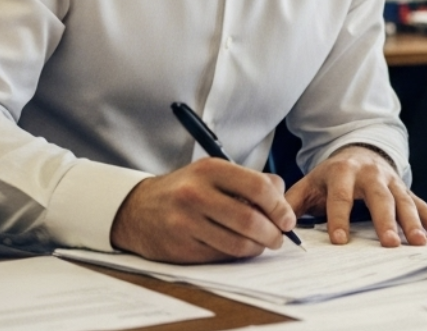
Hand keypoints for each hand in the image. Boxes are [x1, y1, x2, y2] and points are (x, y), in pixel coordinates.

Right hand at [110, 158, 295, 261]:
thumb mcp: (213, 172)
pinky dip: (236, 255)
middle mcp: (196, 194)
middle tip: (279, 238)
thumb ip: (249, 181)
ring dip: (257, 248)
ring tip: (262, 244)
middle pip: (250, 219)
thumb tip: (282, 200)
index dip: (279, 206)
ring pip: (237, 244)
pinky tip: (238, 248)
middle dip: (273, 233)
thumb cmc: (185, 189)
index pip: (257, 187)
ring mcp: (186, 223)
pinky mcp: (180, 248)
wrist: (137, 209)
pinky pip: (220, 256)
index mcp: (210, 169)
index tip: (288, 219)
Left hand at [285, 145, 426, 247]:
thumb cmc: (331, 175)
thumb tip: (277, 224)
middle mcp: (369, 174)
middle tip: (390, 243)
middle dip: (385, 221)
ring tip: (419, 242)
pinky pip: (420, 203)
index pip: (340, 196)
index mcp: (342, 172)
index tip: (339, 240)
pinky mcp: (403, 188)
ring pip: (403, 200)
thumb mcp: (309, 183)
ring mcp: (390, 180)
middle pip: (379, 197)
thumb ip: (292, 202)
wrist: (358, 150)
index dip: (339, 218)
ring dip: (413, 222)